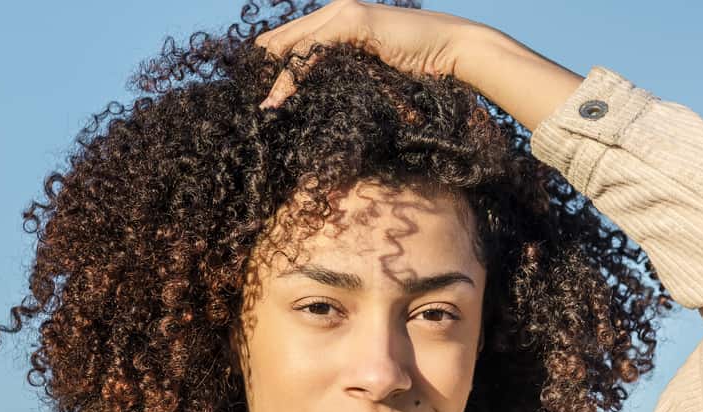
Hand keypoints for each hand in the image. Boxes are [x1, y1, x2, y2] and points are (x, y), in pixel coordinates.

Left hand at [254, 0, 478, 108]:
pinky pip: (308, 52)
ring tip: (260, 108)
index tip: (260, 101)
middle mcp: (333, 11)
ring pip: (287, 45)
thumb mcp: (372, 75)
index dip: (269, 71)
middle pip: (277, 40)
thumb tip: (319, 104)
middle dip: (260, 74)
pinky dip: (289, 78)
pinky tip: (277, 100)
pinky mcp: (352, 21)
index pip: (288, 42)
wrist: (452, 50)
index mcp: (337, 21)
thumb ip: (345, 77)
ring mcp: (342, 13)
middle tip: (250, 106)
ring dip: (270, 79)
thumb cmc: (421, 70)